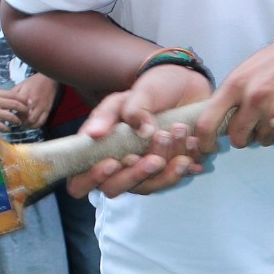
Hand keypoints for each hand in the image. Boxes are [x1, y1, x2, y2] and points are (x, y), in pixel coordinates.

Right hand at [0, 90, 29, 129]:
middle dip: (24, 110)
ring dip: (17, 120)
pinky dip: (7, 128)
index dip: (24, 100)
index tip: (28, 104)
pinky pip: (2, 126)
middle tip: (27, 114)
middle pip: (15, 104)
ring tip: (18, 122)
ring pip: (11, 116)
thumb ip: (1, 97)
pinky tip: (7, 128)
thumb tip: (16, 100)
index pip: (15, 94)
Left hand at [10, 73, 58, 127]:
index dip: (11, 113)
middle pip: (23, 116)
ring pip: (32, 120)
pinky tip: (31, 124)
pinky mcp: (47, 109)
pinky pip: (41, 121)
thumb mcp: (21, 84)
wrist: (49, 79)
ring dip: (26, 124)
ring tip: (23, 123)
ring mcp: (41, 106)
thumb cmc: (34, 81)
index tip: (9, 114)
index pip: (16, 108)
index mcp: (25, 94)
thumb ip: (13, 93)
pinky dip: (35, 125)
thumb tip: (5, 102)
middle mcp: (34, 101)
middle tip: (16, 120)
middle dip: (18, 120)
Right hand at [68, 64, 209, 198]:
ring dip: (164, 164)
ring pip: (149, 186)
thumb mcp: (126, 97)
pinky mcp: (172, 170)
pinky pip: (176, 177)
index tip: (112, 162)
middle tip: (154, 154)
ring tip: (178, 131)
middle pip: (115, 190)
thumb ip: (109, 114)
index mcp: (99, 152)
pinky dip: (186, 161)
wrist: (186, 83)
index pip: (80, 182)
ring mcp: (146, 173)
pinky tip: (193, 142)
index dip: (92, 179)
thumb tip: (94, 133)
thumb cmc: (150, 90)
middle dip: (136, 174)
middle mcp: (120, 168)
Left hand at [195, 36, 273, 151]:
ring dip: (267, 132)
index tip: (206, 146)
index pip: (207, 122)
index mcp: (235, 84)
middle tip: (252, 125)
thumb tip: (216, 119)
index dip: (203, 141)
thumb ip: (231, 95)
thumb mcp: (246, 70)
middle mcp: (253, 99)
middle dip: (243, 136)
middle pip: (237, 138)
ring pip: (262, 140)